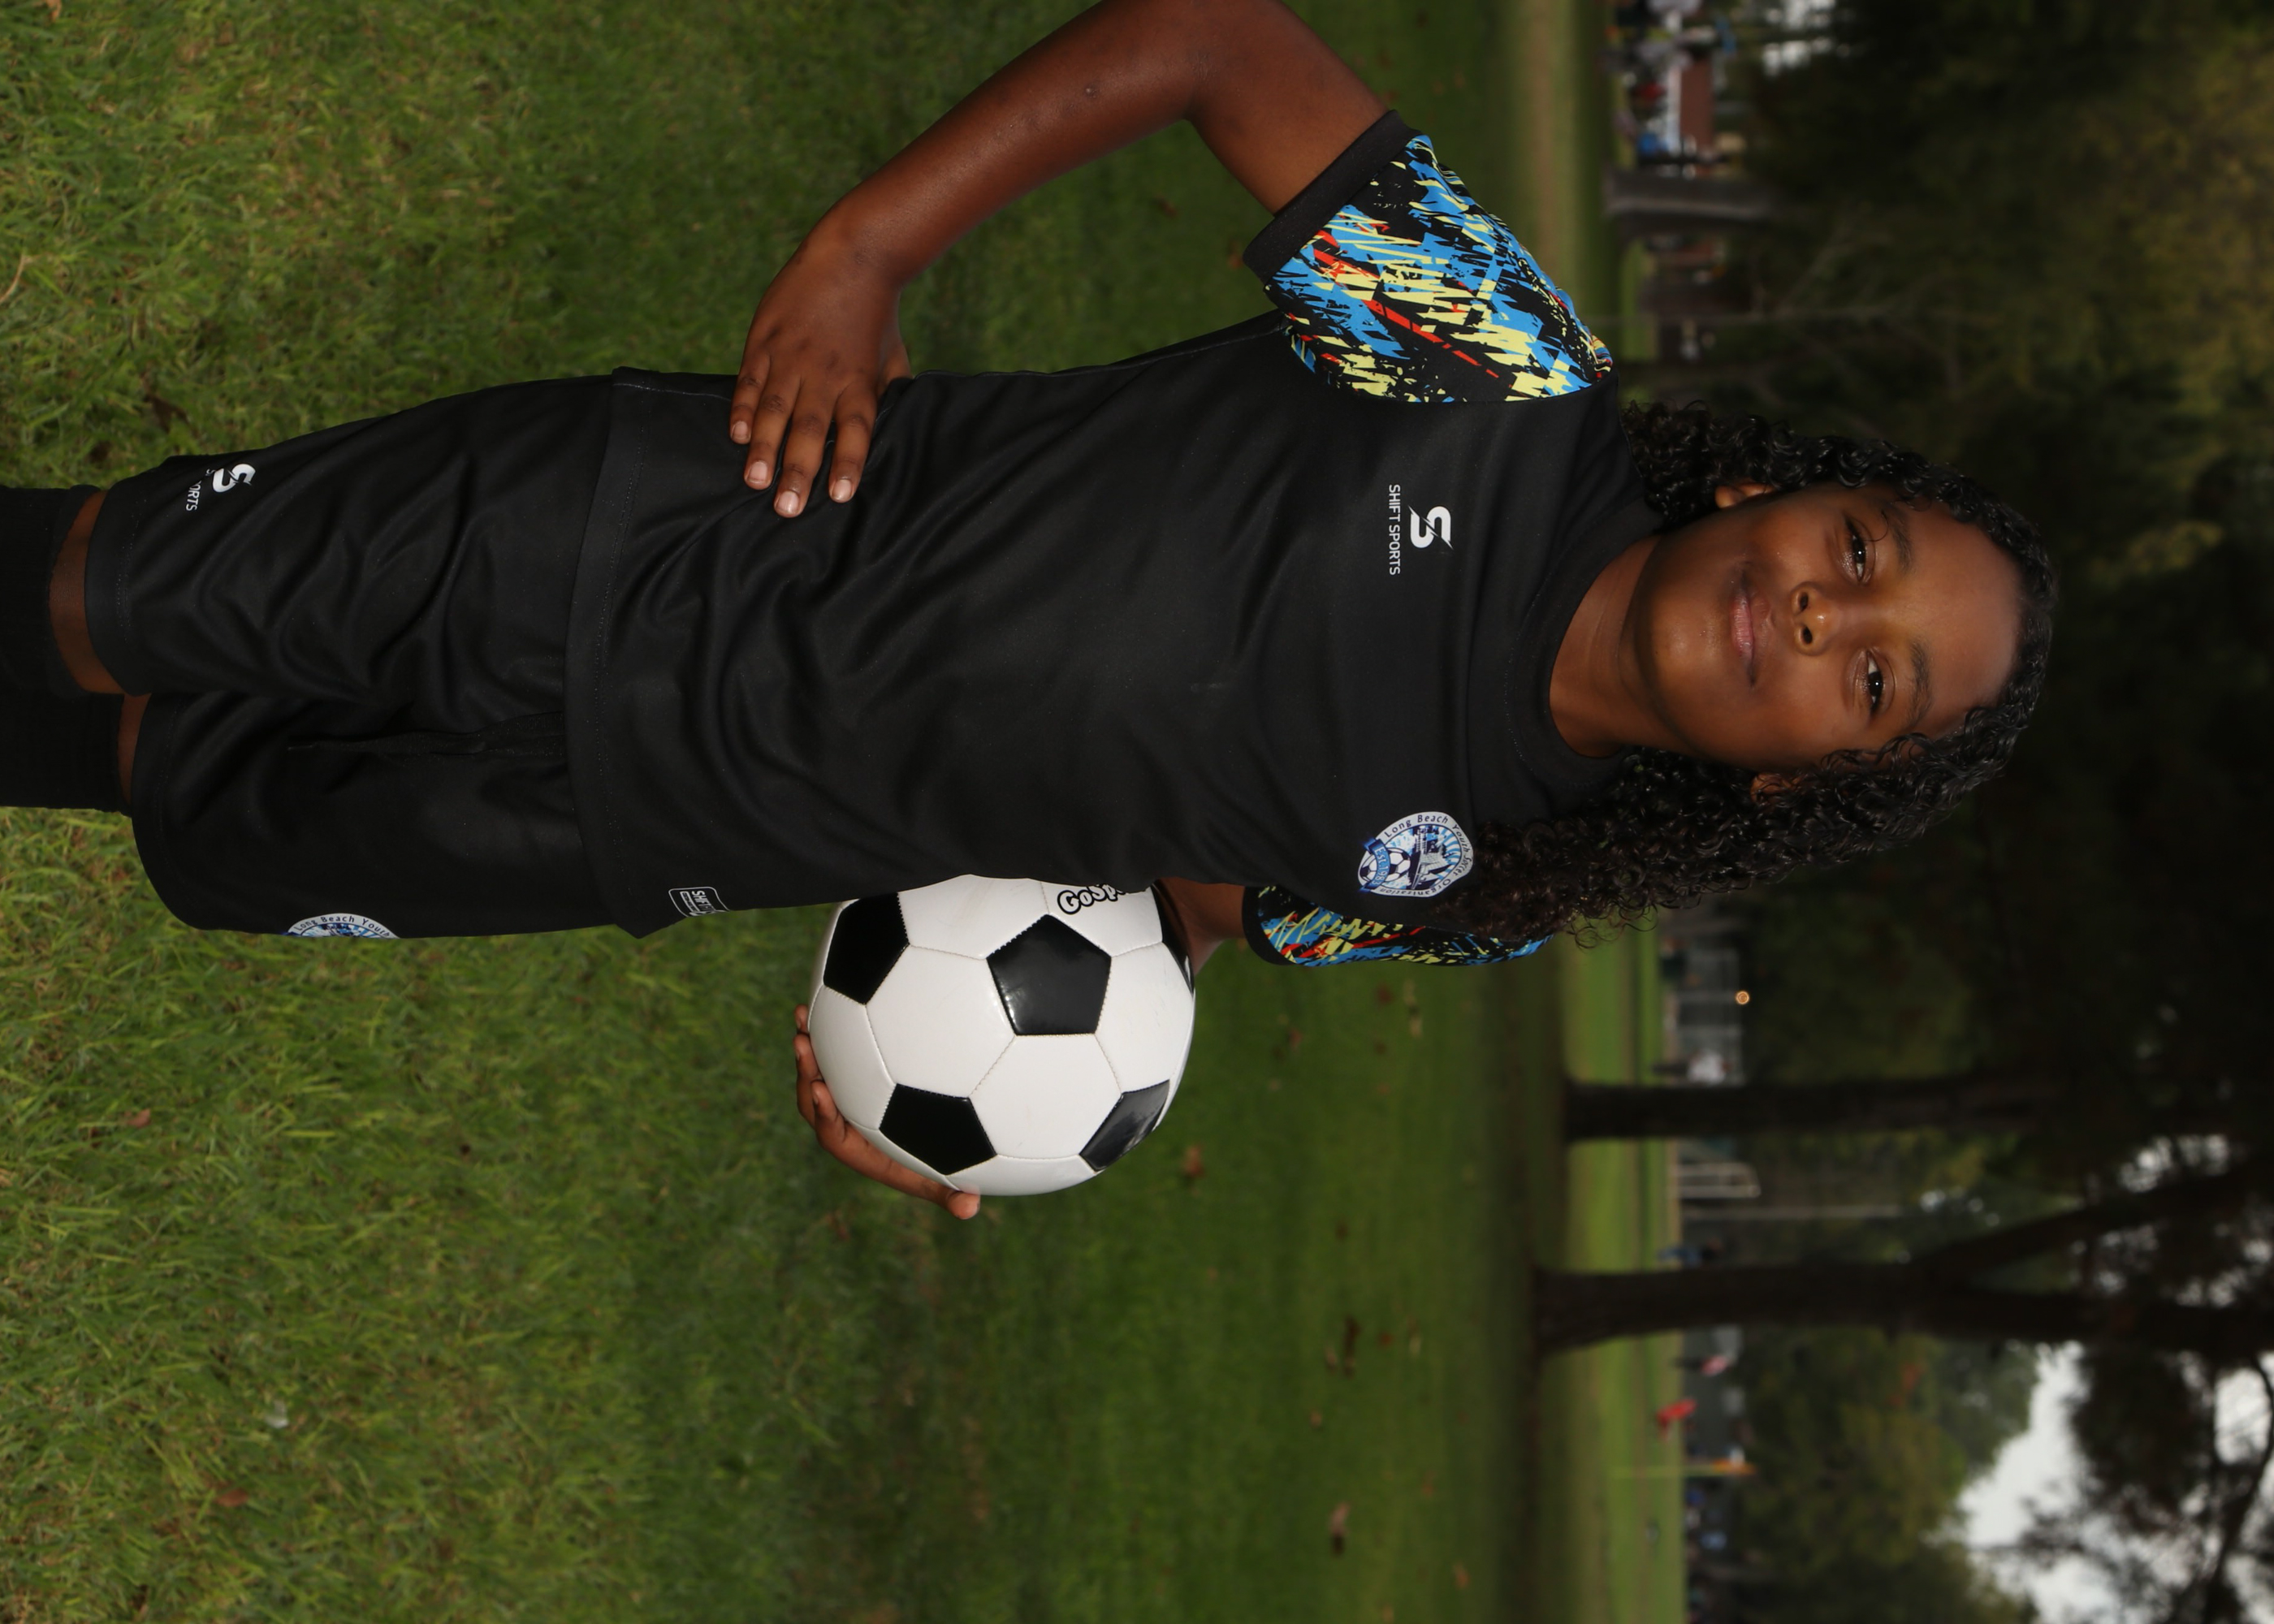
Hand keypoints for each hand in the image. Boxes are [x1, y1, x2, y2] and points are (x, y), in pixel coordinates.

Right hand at [730, 229, 911, 516]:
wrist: (854, 254)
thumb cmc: (877, 314)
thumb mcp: (892, 358)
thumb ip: (887, 395)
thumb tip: (893, 432)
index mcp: (859, 381)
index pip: (855, 431)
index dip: (848, 464)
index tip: (840, 497)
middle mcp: (825, 373)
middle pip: (811, 430)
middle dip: (798, 471)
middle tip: (786, 510)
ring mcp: (791, 355)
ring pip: (775, 409)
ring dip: (763, 448)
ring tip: (754, 482)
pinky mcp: (765, 337)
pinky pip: (750, 379)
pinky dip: (742, 407)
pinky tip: (736, 435)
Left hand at [793, 1004, 980, 1218]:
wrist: (909, 1144)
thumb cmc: (923, 1161)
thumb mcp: (935, 1177)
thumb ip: (946, 1192)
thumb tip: (971, 1210)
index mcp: (853, 1146)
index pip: (830, 1131)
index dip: (823, 1112)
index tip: (820, 1090)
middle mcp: (838, 1122)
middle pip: (813, 1098)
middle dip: (805, 1071)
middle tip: (803, 1044)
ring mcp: (838, 1095)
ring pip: (815, 1072)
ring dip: (809, 1047)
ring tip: (802, 1016)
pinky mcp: (841, 1074)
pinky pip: (826, 1053)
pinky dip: (821, 1030)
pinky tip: (819, 1000)